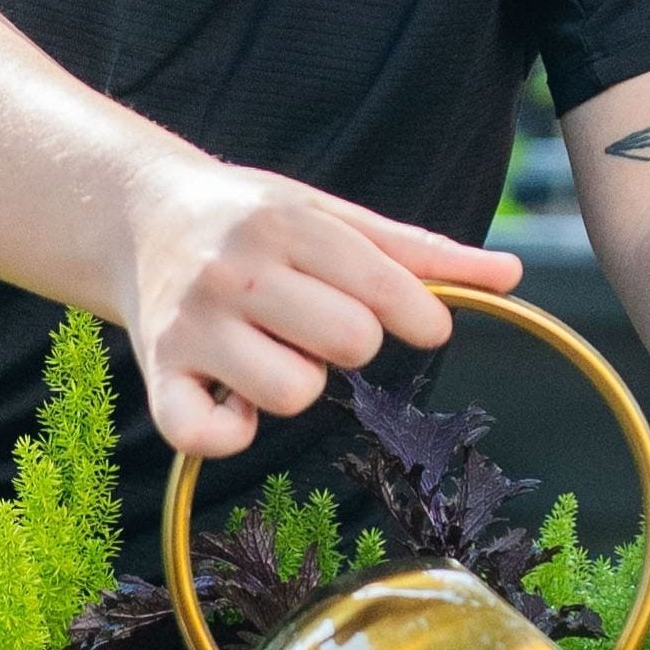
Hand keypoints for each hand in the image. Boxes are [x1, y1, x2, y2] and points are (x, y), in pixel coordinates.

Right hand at [118, 158, 515, 459]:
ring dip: (296, 383)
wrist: (136, 215)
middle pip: (350, 343)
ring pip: (293, 393)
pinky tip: (231, 402)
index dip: (419, 318)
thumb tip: (512, 273)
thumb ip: (419, 250)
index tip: (415, 321)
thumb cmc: (249, 221)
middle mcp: (237, 271)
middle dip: (351, 343)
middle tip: (315, 324)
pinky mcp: (158, 372)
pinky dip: (229, 432)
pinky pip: (206, 434)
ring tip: (270, 352)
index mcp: (286, 224)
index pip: (385, 290)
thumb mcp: (329, 214)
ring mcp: (193, 325)